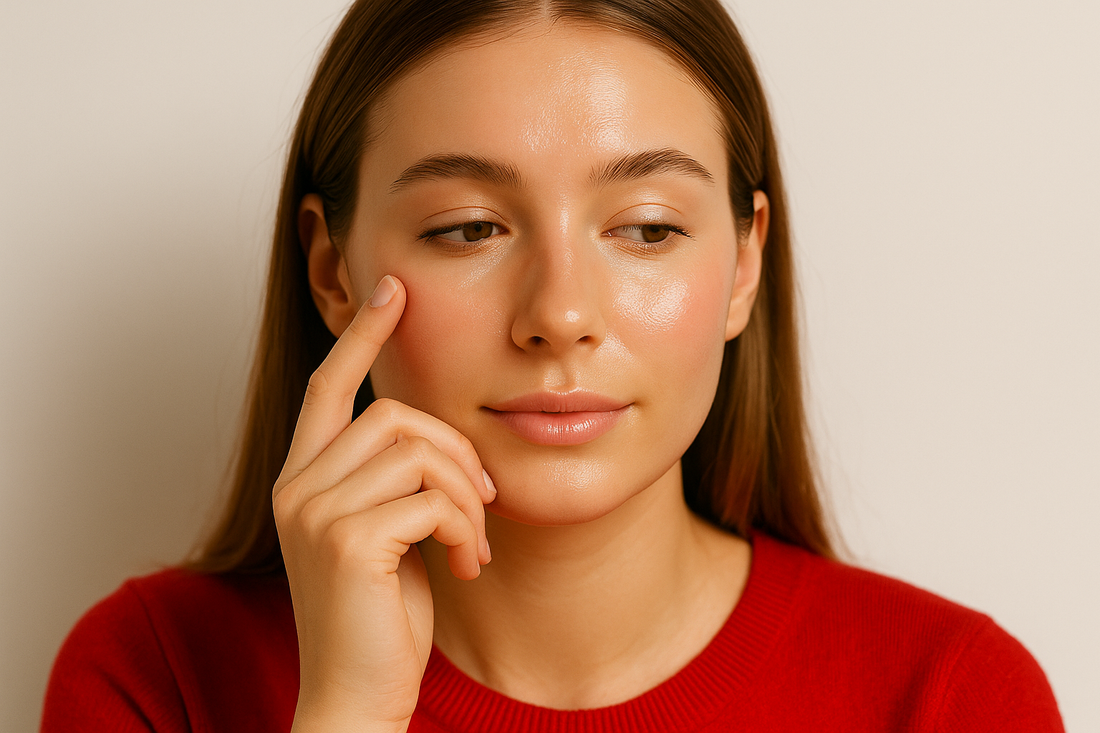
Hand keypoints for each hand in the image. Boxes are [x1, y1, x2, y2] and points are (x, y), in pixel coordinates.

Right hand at [274, 275, 494, 732]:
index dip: (362, 336)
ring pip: (420, 452)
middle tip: (480, 504)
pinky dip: (463, 527)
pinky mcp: (344, 539)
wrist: (357, 695)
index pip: (329, 386)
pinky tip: (466, 564)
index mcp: (305, 478)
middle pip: (397, 416)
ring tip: (471, 543)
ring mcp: (314, 510)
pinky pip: (430, 497)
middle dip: (457, 454)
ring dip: (467, 497)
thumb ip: (398, 482)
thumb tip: (442, 438)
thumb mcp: (390, 534)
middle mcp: (298, 485)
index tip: (393, 289)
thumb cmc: (381, 617)